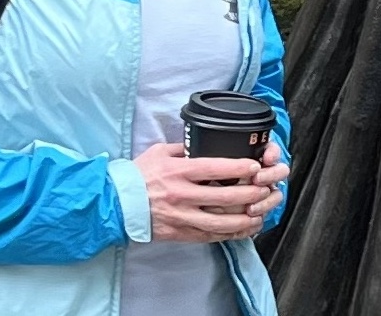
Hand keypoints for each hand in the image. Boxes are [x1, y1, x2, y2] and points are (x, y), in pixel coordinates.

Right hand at [135, 142, 288, 242]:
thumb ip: (183, 148)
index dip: (239, 168)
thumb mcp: (160, 152)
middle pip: (224, 196)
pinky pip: (209, 236)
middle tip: (265, 190)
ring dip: (244, 218)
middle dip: (250, 194)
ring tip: (260, 214)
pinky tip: (242, 230)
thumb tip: (203, 144)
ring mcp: (181, 217)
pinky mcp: (179, 233)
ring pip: (220, 221)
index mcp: (179, 171)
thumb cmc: (138, 176)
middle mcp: (182, 195)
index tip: (255, 167)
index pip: (215, 168)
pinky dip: (229, 234)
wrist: (115, 204)